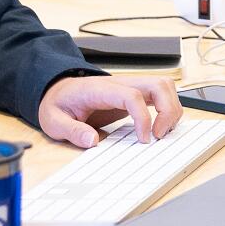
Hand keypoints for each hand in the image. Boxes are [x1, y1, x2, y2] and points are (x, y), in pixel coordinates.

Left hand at [39, 75, 181, 146]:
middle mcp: (120, 84)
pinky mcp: (134, 93)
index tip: (144, 139)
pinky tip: (160, 126)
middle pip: (158, 84)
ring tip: (162, 132)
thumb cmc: (59, 103)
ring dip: (171, 108)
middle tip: (160, 136)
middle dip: (168, 110)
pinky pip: (160, 94)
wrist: (58, 90)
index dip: (143, 118)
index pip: (132, 96)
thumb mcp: (53, 120)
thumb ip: (71, 131)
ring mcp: (129, 86)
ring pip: (164, 86)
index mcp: (100, 89)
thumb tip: (92, 141)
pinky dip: (168, 109)